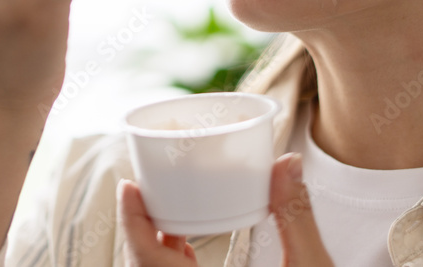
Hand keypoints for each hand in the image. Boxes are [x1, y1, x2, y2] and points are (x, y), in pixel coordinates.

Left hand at [118, 153, 332, 266]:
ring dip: (154, 250)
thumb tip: (285, 166)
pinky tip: (185, 250)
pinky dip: (169, 266)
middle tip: (143, 192)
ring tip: (163, 215)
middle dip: (140, 230)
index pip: (148, 262)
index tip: (129, 188)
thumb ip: (294, 217)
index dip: (132, 222)